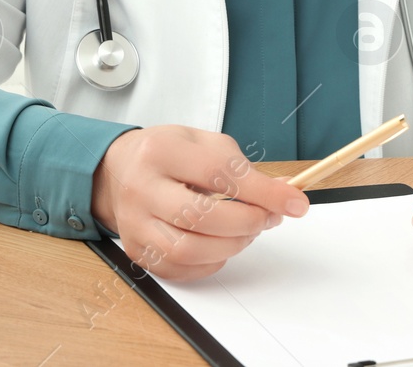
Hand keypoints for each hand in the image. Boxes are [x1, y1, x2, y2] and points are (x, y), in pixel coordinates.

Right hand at [91, 125, 309, 280]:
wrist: (118, 170)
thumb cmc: (167, 154)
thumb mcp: (203, 143)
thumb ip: (242, 168)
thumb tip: (283, 197)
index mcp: (161, 151)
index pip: (218, 173)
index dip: (262, 191)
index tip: (294, 203)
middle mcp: (142, 188)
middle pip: (200, 217)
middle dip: (247, 222)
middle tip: (267, 217)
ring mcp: (135, 223)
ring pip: (189, 249)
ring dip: (231, 245)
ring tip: (246, 231)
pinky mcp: (136, 250)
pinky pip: (181, 269)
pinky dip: (211, 263)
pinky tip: (221, 245)